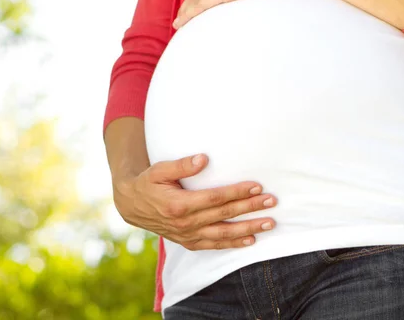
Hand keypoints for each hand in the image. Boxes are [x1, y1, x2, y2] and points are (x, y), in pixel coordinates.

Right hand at [113, 153, 277, 249]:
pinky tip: (251, 239)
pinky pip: (215, 245)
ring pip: (224, 234)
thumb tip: (203, 158)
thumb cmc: (148, 183)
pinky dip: (233, 244)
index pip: (215, 198)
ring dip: (248, 228)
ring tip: (269, 223)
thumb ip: (182, 165)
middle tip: (271, 201)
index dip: (236, 192)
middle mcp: (185, 223)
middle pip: (224, 215)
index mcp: (179, 204)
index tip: (256, 186)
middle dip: (250, 208)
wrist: (132, 205)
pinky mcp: (189, 242)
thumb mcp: (159, 170)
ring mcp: (188, 235)